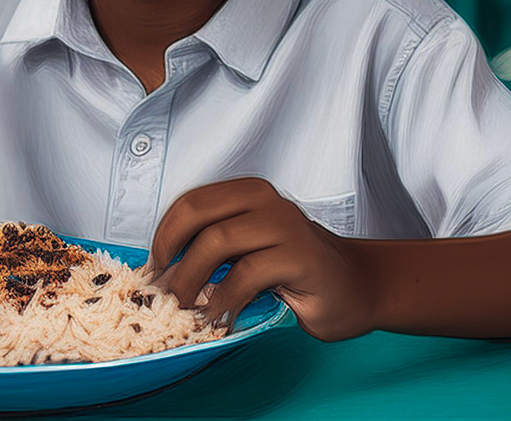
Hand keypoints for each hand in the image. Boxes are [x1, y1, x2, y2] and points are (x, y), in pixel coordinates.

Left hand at [148, 178, 375, 341]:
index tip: (155, 267)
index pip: (190, 202)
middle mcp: (266, 201)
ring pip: (217, 241)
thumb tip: (163, 272)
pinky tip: (220, 317)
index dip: (164, 235)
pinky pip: (247, 274)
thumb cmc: (296, 270)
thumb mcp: (250, 251)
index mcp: (248, 194)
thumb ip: (215, 249)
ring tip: (186, 308)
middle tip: (163, 290)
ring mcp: (285, 225)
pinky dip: (224, 300)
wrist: (356, 287)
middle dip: (172, 255)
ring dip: (192, 279)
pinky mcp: (301, 256)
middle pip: (198, 214)